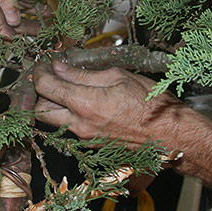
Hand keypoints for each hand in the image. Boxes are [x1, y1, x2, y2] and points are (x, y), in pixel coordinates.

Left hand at [32, 60, 183, 148]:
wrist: (171, 136)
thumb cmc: (152, 104)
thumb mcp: (118, 77)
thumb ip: (84, 74)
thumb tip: (60, 67)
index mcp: (85, 104)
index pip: (46, 87)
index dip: (40, 72)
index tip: (44, 65)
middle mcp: (80, 125)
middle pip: (40, 111)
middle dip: (40, 94)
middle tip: (51, 79)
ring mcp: (86, 138)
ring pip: (54, 122)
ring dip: (54, 106)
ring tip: (69, 89)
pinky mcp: (93, 145)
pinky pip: (71, 130)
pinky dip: (70, 116)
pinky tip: (85, 103)